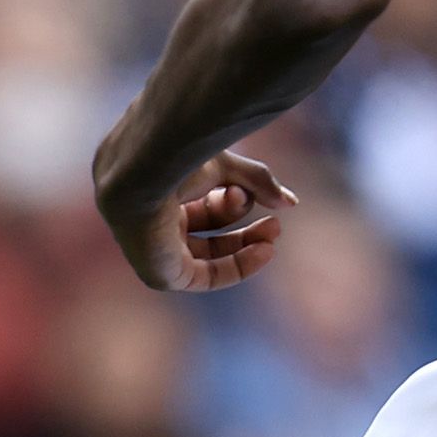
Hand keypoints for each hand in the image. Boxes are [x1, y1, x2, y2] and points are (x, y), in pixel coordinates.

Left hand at [105, 150, 294, 293]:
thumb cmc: (175, 158)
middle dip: (244, 230)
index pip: (201, 205)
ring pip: (207, 256)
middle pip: (205, 233)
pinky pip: (205, 278)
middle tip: (275, 224)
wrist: (146, 170)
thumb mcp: (222, 165)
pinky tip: (264, 249)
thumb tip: (290, 202)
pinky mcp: (160, 274)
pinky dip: (238, 267)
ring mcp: (152, 249)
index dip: (237, 204)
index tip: (269, 197)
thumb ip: (256, 181)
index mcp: (156, 191)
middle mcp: (150, 222)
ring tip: (273, 233)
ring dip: (245, 246)